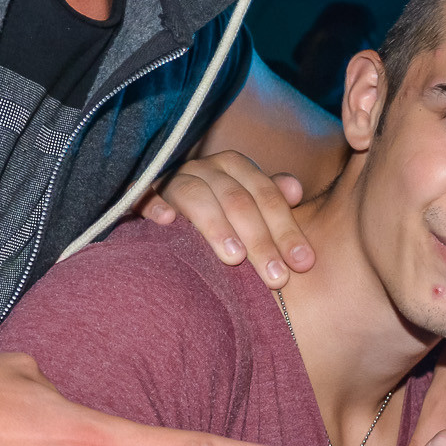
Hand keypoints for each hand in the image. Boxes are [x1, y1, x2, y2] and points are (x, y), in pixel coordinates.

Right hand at [139, 150, 314, 288]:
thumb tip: (295, 191)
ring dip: (216, 226)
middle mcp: (205, 169)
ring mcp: (172, 181)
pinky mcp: (142, 196)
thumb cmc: (219, 215)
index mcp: (234, 168)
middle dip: (260, 241)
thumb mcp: (249, 205)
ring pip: (197, 197)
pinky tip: (167, 222)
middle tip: (276, 278)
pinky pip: (146, 197)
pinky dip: (156, 206)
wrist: (166, 211)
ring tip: (234, 258)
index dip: (287, 230)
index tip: (302, 264)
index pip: (267, 196)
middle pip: (238, 201)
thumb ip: (273, 199)